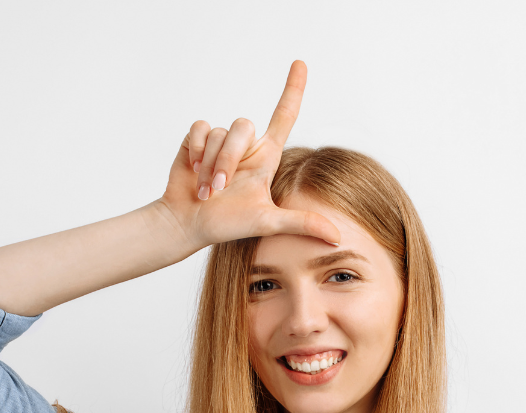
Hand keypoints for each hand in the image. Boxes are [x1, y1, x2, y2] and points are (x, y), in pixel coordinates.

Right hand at [157, 60, 340, 249]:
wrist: (188, 224)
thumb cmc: (227, 225)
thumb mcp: (268, 223)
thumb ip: (302, 223)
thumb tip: (338, 237)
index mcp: (266, 157)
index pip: (284, 116)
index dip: (292, 89)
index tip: (300, 63)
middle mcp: (245, 145)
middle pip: (243, 126)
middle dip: (228, 159)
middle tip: (219, 189)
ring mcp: (220, 143)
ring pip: (220, 132)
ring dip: (210, 164)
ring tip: (206, 189)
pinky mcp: (196, 140)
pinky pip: (199, 128)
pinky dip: (195, 151)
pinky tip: (191, 169)